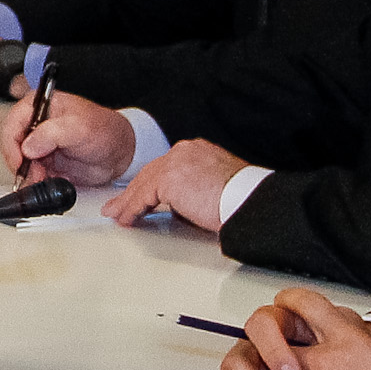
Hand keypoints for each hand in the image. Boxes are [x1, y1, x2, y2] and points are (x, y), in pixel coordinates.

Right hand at [0, 84, 135, 189]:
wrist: (121, 153)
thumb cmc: (105, 131)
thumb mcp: (79, 127)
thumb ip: (51, 133)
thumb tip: (28, 147)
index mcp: (39, 106)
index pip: (12, 122)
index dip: (11, 143)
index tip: (19, 160)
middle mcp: (35, 124)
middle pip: (11, 143)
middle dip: (18, 161)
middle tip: (30, 173)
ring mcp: (38, 143)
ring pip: (19, 160)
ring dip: (26, 173)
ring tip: (40, 179)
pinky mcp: (43, 161)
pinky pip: (29, 172)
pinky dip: (33, 180)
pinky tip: (43, 182)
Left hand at [108, 136, 248, 229]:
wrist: (251, 202)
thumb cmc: (243, 200)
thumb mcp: (216, 186)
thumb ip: (194, 187)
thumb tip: (178, 206)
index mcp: (197, 151)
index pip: (165, 167)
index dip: (150, 184)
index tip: (141, 195)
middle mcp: (184, 151)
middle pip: (151, 173)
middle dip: (134, 192)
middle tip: (120, 206)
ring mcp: (175, 163)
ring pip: (144, 184)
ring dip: (129, 203)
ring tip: (119, 215)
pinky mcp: (168, 180)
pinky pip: (143, 197)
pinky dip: (133, 209)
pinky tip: (128, 219)